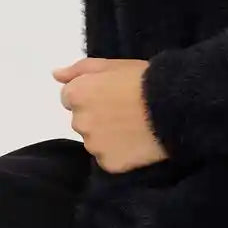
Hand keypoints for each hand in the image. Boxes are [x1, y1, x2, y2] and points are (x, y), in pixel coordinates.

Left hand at [51, 57, 169, 172]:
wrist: (173, 105)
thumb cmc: (143, 79)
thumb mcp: (111, 64)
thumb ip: (78, 69)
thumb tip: (55, 75)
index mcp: (77, 94)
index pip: (70, 98)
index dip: (93, 94)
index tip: (112, 94)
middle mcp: (79, 121)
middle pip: (82, 120)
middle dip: (97, 116)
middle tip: (125, 110)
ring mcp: (93, 145)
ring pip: (94, 141)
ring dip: (107, 135)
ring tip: (134, 126)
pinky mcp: (109, 163)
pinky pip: (109, 158)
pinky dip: (119, 152)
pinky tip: (136, 142)